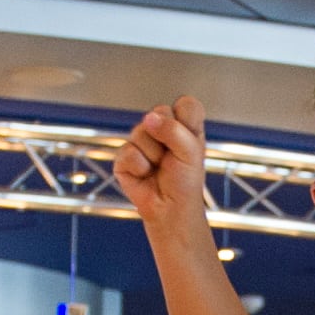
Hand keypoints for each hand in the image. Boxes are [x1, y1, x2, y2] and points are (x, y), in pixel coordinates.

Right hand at [109, 95, 212, 240]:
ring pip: (141, 131)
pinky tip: (145, 175)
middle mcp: (161, 129)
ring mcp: (140, 141)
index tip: (189, 138)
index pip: (185, 104)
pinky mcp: (124, 157)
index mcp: (183, 125)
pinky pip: (129, 152)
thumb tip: (149, 119)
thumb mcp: (191, 153)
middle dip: (168, 137)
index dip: (186, 119)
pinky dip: (139, 167)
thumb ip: (174, 131)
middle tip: (172, 157)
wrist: (170, 210)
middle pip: (160, 111)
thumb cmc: (185, 183)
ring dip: (153, 155)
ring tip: (158, 167)